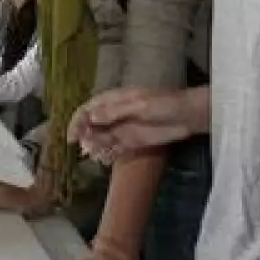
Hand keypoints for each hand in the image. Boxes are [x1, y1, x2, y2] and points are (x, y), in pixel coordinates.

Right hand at [67, 86, 208, 161]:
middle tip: (85, 148)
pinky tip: (103, 160)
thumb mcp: (139, 105)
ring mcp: (122, 129)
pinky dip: (106, 154)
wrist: (187, 115)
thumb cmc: (164, 103)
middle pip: (91, 125)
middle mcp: (114, 114)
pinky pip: (114, 148)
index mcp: (113, 100)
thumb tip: (91, 117)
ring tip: (94, 155)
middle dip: (85, 136)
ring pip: (100, 138)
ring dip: (94, 146)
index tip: (72, 137)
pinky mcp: (132, 141)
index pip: (87, 110)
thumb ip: (115, 112)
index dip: (77, 122)